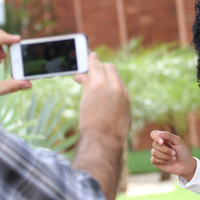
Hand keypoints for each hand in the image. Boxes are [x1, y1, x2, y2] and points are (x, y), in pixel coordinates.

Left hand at [71, 52, 129, 199]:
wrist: (103, 140)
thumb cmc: (112, 134)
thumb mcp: (120, 116)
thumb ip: (115, 102)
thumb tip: (111, 100)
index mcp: (124, 94)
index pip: (116, 76)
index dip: (108, 72)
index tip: (101, 72)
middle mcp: (116, 86)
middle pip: (107, 67)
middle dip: (98, 64)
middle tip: (91, 60)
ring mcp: (103, 86)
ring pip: (95, 66)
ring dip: (89, 63)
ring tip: (83, 60)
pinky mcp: (90, 89)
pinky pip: (84, 75)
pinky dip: (80, 74)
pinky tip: (76, 75)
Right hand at [150, 130, 195, 180]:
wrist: (185, 165)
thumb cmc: (183, 152)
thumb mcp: (178, 142)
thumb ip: (169, 136)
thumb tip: (158, 133)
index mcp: (163, 138)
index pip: (154, 134)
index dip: (156, 137)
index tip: (162, 142)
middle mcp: (158, 145)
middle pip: (154, 144)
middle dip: (165, 150)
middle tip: (174, 153)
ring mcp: (156, 153)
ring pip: (154, 152)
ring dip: (165, 156)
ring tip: (173, 158)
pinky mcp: (155, 161)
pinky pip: (153, 159)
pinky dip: (162, 161)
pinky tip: (168, 162)